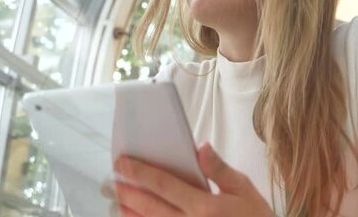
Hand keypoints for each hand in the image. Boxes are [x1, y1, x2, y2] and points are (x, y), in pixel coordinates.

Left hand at [104, 142, 273, 216]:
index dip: (141, 173)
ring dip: (131, 214)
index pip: (165, 185)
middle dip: (129, 193)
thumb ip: (219, 170)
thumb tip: (200, 147)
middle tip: (113, 180)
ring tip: (118, 202)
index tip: (123, 163)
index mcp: (206, 207)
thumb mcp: (244, 189)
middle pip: (151, 208)